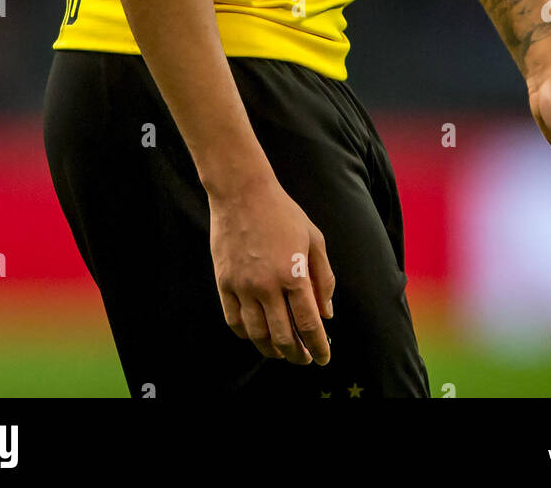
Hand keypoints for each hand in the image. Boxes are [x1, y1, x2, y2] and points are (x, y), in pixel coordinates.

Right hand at [208, 175, 334, 365]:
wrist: (242, 192)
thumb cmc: (282, 212)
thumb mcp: (313, 238)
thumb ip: (324, 277)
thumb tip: (326, 313)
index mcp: (294, 274)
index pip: (309, 324)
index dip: (318, 346)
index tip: (323, 359)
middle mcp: (267, 286)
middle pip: (283, 336)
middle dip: (297, 354)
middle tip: (304, 359)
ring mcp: (242, 286)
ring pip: (257, 335)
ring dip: (272, 350)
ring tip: (282, 353)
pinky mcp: (224, 283)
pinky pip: (234, 321)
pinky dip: (246, 336)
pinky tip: (256, 336)